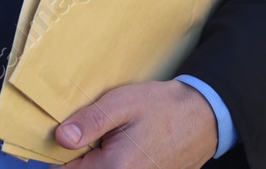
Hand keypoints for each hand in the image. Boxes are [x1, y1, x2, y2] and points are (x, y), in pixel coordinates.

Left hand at [56, 79, 217, 167]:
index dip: (62, 152)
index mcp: (113, 168)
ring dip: (100, 157)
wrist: (204, 116)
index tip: (70, 133)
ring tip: (113, 136)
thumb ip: (90, 122)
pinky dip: (116, 161)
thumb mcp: (122, 104)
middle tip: (95, 131)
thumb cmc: (164, 107)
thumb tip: (62, 138)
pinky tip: (125, 143)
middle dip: (83, 155)